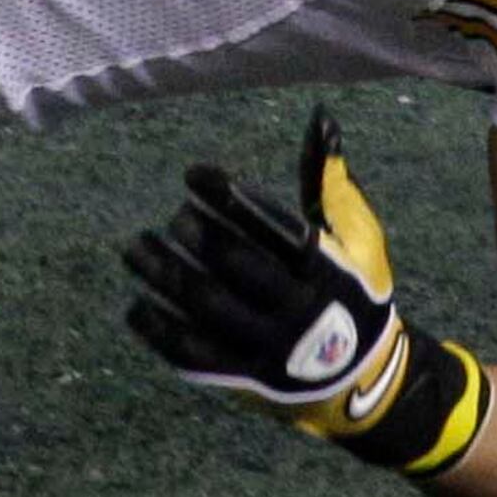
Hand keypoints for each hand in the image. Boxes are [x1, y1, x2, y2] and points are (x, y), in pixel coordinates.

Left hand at [123, 112, 493, 476]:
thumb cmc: (351, 291)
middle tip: (174, 218)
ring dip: (164, 274)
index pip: (272, 226)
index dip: (229, 197)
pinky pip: (192, 353)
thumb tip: (321, 118)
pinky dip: (158, 328)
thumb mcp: (359, 240)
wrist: (361, 379)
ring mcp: (270, 349)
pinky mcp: (245, 379)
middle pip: (237, 266)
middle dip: (197, 236)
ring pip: (207, 307)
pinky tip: (137, 302)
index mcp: (327, 269)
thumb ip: (331, 182)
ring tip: (135, 248)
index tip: (195, 174)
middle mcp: (299, 310)